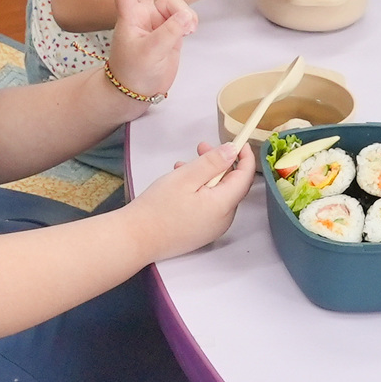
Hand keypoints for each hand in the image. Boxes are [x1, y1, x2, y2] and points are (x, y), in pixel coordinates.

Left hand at [104, 0, 197, 108]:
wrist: (139, 91)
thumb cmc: (134, 71)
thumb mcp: (151, 52)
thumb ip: (170, 32)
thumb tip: (187, 17)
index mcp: (130, 16)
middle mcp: (143, 13)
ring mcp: (158, 21)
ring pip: (177, 4)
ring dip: (184, 14)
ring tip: (186, 32)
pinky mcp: (171, 30)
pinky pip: (185, 17)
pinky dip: (190, 22)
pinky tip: (189, 33)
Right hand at [129, 141, 255, 259]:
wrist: (135, 240)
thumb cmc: (157, 208)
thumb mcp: (185, 177)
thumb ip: (212, 162)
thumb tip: (233, 151)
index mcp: (223, 206)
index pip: (244, 177)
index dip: (244, 157)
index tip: (239, 141)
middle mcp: (223, 220)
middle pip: (230, 185)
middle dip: (219, 164)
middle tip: (202, 147)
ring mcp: (212, 228)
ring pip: (217, 195)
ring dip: (206, 176)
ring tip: (183, 165)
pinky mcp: (200, 232)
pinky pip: (208, 206)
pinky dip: (199, 190)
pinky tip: (180, 183)